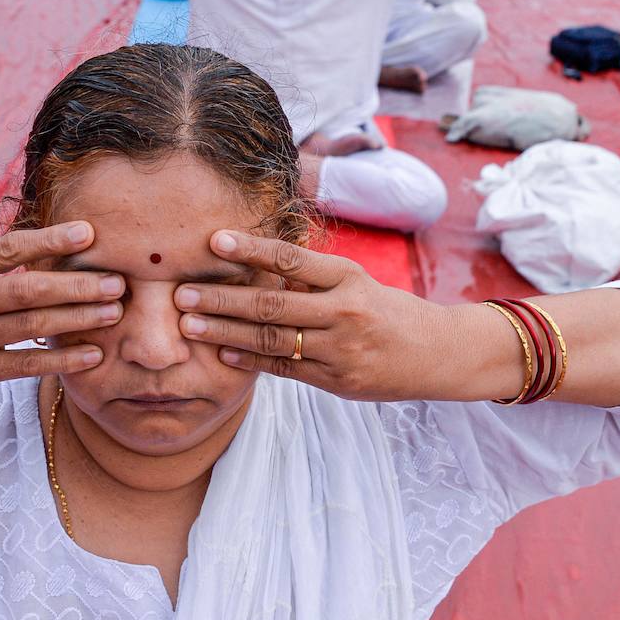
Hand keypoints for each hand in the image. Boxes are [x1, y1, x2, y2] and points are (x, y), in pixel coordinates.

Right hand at [0, 222, 123, 400]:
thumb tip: (51, 244)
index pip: (9, 249)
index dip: (50, 240)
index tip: (88, 233)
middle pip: (28, 289)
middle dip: (77, 285)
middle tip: (117, 281)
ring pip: (31, 325)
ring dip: (78, 318)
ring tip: (114, 312)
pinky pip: (26, 363)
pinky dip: (62, 359)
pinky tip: (92, 354)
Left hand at [174, 230, 451, 400]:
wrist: (438, 353)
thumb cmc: (387, 310)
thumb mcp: (356, 282)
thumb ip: (312, 278)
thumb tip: (255, 262)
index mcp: (347, 277)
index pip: (291, 259)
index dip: (251, 249)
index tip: (214, 240)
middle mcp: (343, 310)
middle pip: (272, 302)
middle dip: (223, 297)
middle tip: (181, 293)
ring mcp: (340, 348)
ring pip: (273, 338)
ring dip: (226, 331)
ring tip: (190, 325)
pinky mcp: (337, 379)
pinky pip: (285, 368)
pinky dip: (251, 360)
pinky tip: (222, 352)